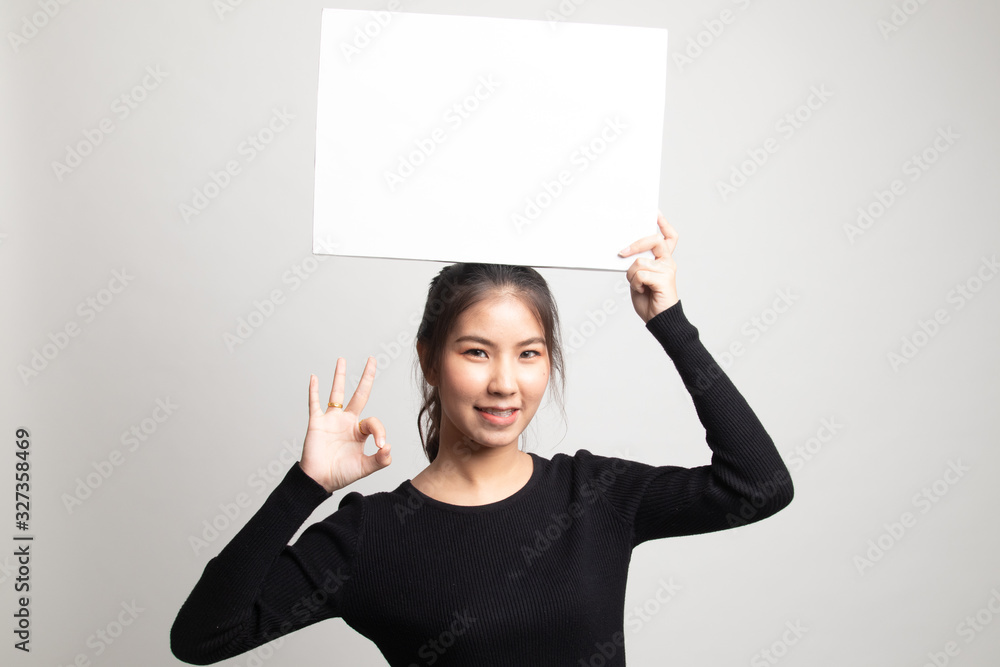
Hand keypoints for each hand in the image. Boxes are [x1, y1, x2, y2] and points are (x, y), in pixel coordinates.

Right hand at [300, 356, 391, 492]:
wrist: (319, 480)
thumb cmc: (341, 474)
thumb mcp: (365, 467)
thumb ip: (380, 460)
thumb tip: (388, 447)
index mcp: (359, 431)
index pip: (373, 422)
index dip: (380, 431)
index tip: (380, 445)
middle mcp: (346, 421)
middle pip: (359, 394)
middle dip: (366, 377)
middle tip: (372, 360)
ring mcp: (331, 420)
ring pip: (336, 393)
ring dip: (339, 376)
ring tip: (342, 360)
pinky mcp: (316, 423)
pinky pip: (314, 403)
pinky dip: (313, 391)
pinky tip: (314, 377)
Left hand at [619, 212, 678, 323]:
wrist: (659, 319)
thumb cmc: (648, 299)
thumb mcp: (638, 277)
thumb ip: (637, 263)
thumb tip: (625, 253)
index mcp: (663, 260)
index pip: (669, 237)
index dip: (663, 224)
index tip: (655, 213)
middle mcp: (668, 262)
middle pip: (654, 240)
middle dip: (636, 244)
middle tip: (621, 253)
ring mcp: (667, 270)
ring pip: (639, 262)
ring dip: (632, 275)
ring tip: (638, 286)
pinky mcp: (664, 279)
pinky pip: (640, 274)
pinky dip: (636, 283)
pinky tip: (642, 290)